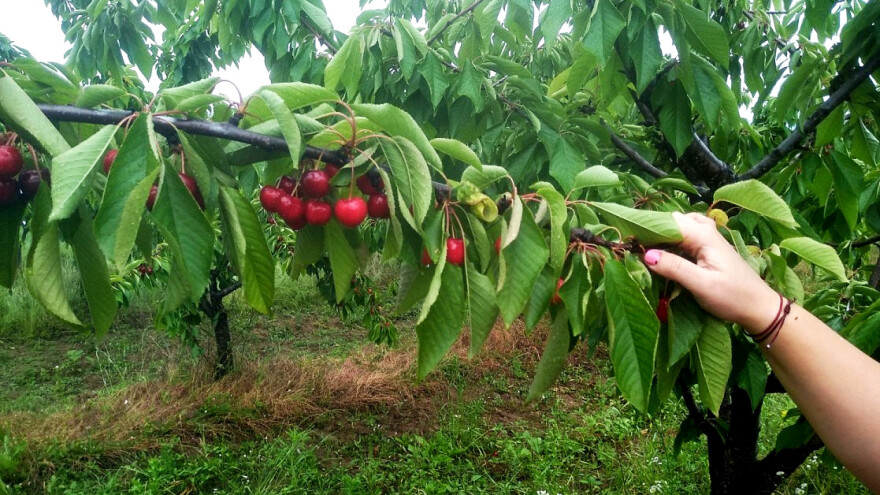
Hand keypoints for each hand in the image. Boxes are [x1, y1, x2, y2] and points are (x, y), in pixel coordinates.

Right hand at [644, 212, 778, 333]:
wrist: (759, 307)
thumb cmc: (733, 297)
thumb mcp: (702, 285)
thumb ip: (674, 268)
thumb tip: (645, 254)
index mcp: (702, 235)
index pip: (667, 222)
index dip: (646, 228)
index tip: (627, 240)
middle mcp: (705, 230)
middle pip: (671, 221)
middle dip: (652, 230)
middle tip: (633, 247)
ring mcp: (707, 238)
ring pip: (678, 227)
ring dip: (662, 235)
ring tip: (645, 248)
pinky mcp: (707, 248)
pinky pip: (684, 236)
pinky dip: (671, 241)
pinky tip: (663, 253)